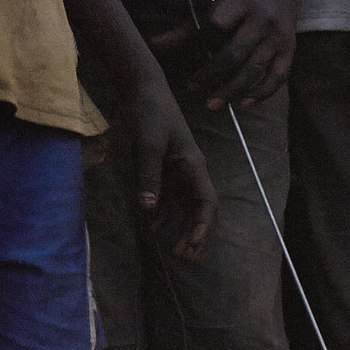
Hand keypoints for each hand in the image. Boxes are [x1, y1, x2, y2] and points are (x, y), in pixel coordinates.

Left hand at [114, 66, 217, 259]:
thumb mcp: (147, 143)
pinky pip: (169, 199)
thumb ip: (148, 176)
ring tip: (174, 252)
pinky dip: (165, 216)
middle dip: (198, 237)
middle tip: (186, 259)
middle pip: (202, 212)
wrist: (142, 89)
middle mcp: (191, 174)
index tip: (192, 246)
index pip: (207, 204)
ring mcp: (178, 173)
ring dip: (183, 230)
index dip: (203, 227)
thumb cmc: (150, 113)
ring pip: (187, 209)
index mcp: (194, 167)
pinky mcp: (164, 170)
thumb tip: (149, 210)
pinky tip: (154, 228)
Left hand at [189, 0, 299, 107]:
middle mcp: (262, 19)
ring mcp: (279, 36)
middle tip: (193, 89)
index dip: (196, 44)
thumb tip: (154, 46)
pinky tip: (244, 103)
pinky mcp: (290, 49)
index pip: (216, 25)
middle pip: (235, 52)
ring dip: (233, 89)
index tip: (181, 57)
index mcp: (241, 0)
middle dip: (212, 74)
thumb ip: (189, 25)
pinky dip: (262, 92)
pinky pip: (278, 76)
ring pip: (255, 68)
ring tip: (214, 104)